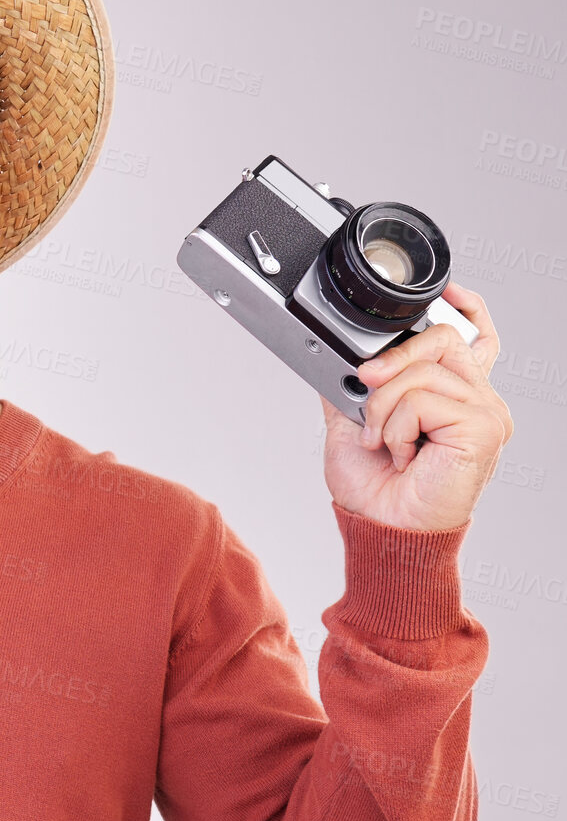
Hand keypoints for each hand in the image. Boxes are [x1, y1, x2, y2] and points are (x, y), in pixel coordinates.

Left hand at [318, 281, 513, 531]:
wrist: (382, 528)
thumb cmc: (375, 489)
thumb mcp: (352, 422)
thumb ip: (353, 386)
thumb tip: (335, 356)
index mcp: (452, 395)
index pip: (475, 338)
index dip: (465, 309)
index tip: (447, 292)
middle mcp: (476, 398)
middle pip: (440, 339)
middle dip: (389, 361)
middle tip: (364, 388)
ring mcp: (485, 411)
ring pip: (422, 371)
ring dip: (382, 408)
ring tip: (383, 442)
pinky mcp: (482, 427)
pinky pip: (423, 399)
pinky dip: (396, 426)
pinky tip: (401, 454)